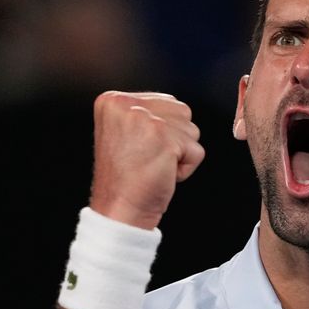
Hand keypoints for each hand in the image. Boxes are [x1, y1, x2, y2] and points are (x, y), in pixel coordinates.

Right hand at [88, 91, 204, 229]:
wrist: (119, 209)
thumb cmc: (125, 177)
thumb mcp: (125, 131)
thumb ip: (146, 113)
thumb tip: (175, 109)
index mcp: (113, 100)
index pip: (166, 102)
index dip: (163, 131)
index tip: (139, 149)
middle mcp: (127, 104)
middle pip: (182, 112)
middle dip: (174, 139)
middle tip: (147, 158)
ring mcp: (146, 120)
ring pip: (191, 129)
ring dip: (180, 152)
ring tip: (153, 165)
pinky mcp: (164, 139)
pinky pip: (196, 151)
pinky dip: (186, 168)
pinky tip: (162, 174)